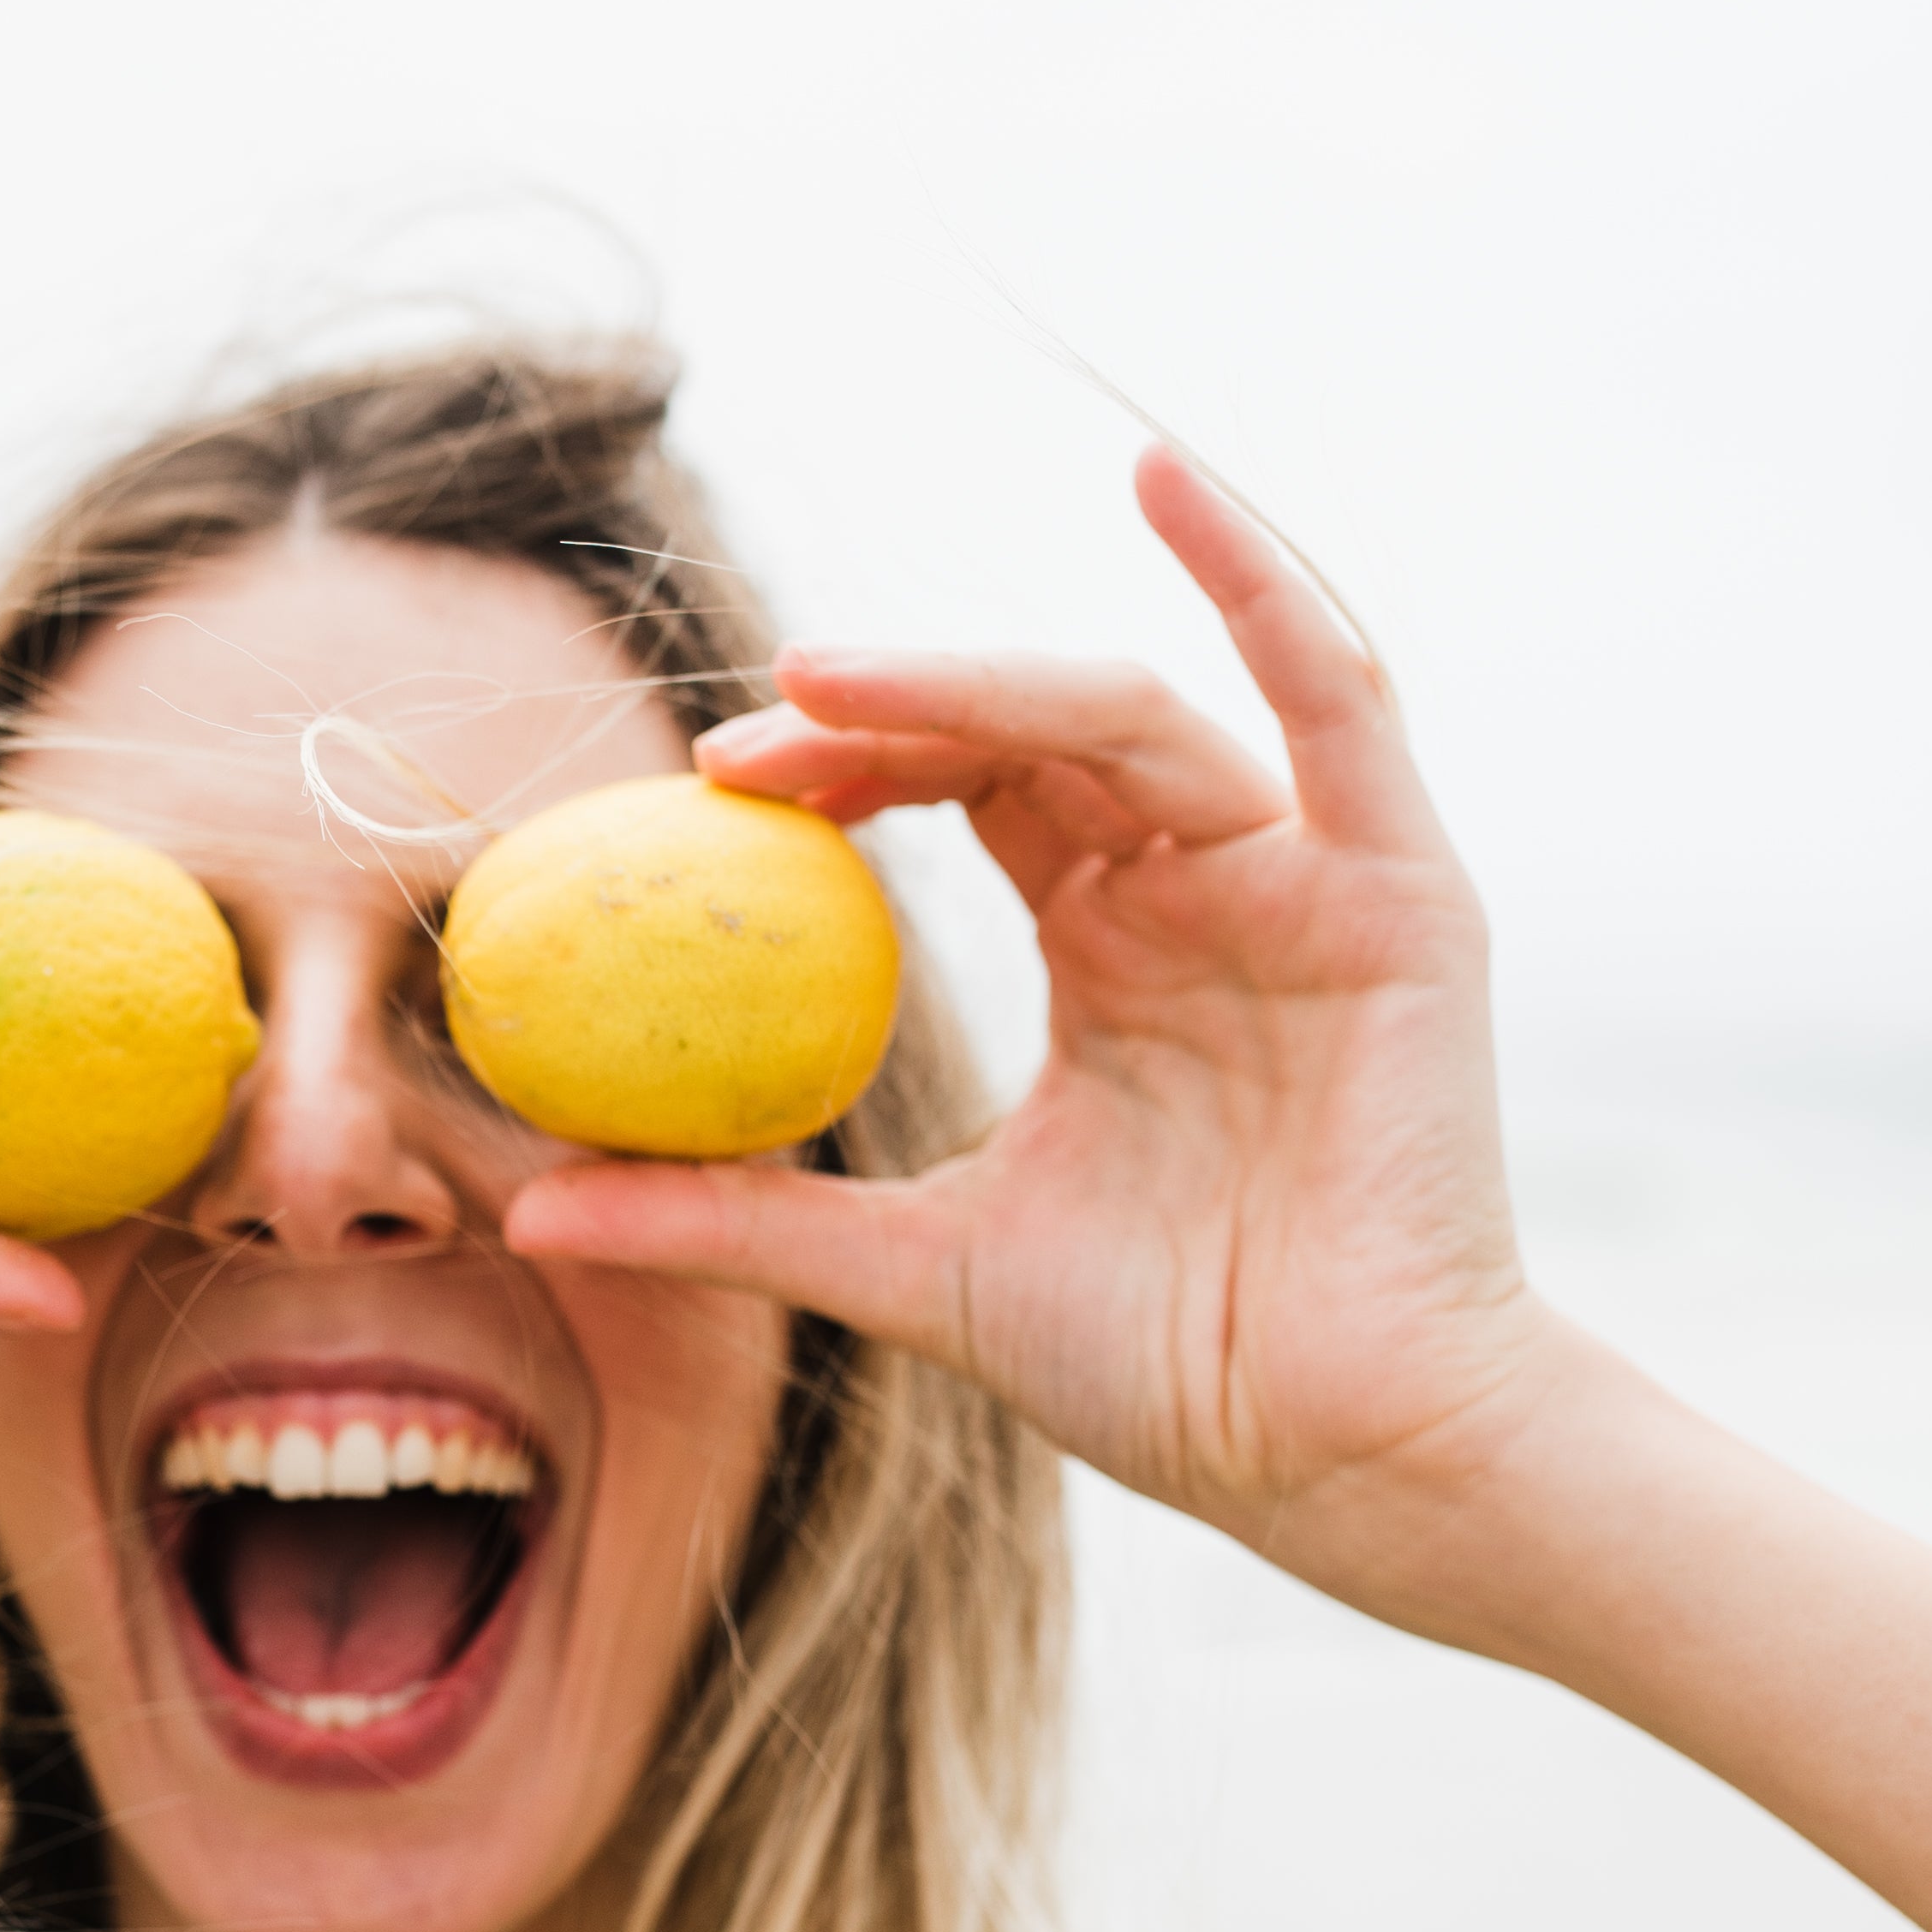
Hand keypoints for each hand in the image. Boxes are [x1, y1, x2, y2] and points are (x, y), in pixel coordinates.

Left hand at [505, 451, 1559, 1620]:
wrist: (1339, 1455)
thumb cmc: (1165, 1368)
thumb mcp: (912, 1273)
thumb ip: (738, 1222)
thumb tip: (532, 1208)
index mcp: (1117, 950)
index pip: (964, 793)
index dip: (841, 767)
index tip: (706, 787)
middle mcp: (1207, 888)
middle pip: (1027, 735)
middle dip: (879, 714)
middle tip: (738, 735)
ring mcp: (1307, 880)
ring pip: (1129, 715)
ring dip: (976, 676)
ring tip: (833, 670)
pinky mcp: (1399, 894)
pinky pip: (1338, 699)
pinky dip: (1258, 577)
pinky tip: (1166, 476)